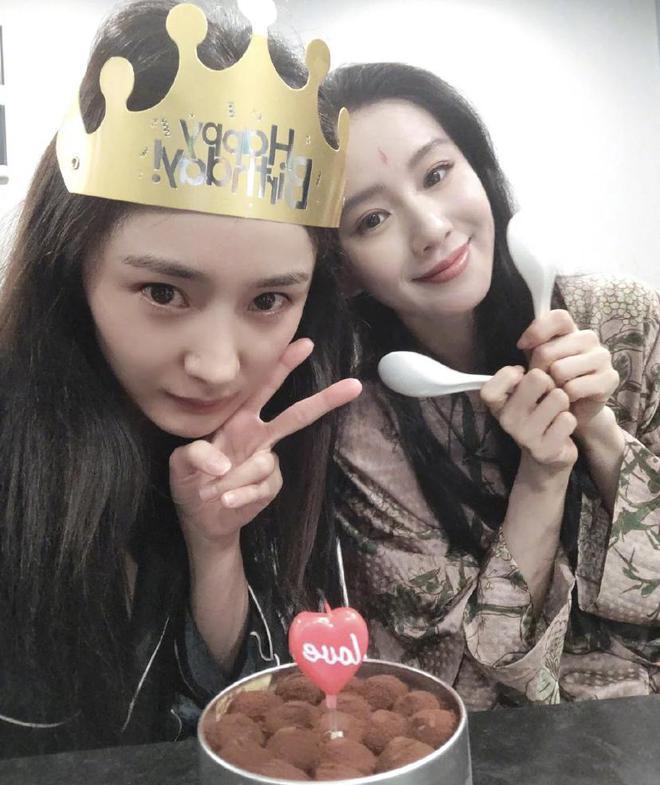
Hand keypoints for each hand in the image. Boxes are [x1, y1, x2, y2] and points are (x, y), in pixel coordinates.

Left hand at [170, 338, 361, 550]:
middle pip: (296, 415)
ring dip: (233, 480)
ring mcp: (268, 461)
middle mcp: (258, 436)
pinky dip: (240, 495)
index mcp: (238, 419)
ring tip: (211, 491)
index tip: (305, 343)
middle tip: (353, 385)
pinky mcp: (271, 486)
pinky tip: (226, 500)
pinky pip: (261, 487)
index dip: (282, 365)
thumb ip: (195, 454)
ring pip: (263, 463)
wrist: (201, 519)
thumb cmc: (191, 481)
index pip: (262, 387)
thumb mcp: (180, 463)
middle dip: (324, 400)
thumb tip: (223, 462)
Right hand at [481, 366, 577, 469]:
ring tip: (556, 411)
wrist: (549, 454)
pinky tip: (562, 427)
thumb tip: (520, 369)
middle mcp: (507, 421)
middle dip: (549, 382)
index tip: (522, 376)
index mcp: (498, 405)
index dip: (510, 374)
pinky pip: (567, 419)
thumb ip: (517, 376)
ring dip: (563, 402)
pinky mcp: (545, 451)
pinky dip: (570, 420)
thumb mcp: (520, 394)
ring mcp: (525, 437)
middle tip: (548, 394)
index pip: (491, 385)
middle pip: (536, 378)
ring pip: (558, 396)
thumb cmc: (537, 413)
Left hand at [517, 310, 618, 433]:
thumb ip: (532, 346)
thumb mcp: (537, 360)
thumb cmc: (552, 381)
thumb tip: (523, 343)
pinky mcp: (610, 378)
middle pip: (548, 351)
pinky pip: (573, 389)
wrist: (573, 409)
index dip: (536, 331)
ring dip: (550, 386)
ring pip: (560, 370)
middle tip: (541, 381)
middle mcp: (589, 338)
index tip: (522, 346)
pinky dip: (564, 399)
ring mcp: (602, 357)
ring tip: (555, 390)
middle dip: (536, 370)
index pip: (558, 318)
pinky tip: (567, 400)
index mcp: (571, 329)